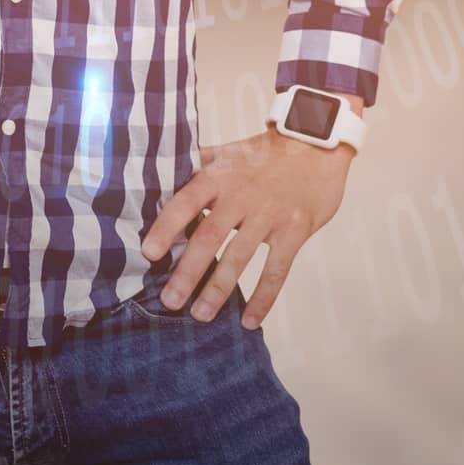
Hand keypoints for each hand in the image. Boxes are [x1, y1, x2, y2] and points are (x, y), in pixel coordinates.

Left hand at [139, 121, 355, 329]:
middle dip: (188, 272)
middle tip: (170, 301)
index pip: (186, 202)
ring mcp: (269, 214)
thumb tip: (162, 178)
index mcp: (220, 176)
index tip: (148, 253)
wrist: (315, 144)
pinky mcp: (294, 230)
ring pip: (239, 258)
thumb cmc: (265, 153)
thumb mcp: (228, 152)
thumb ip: (198, 166)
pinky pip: (276, 270)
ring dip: (218, 290)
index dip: (166, 227)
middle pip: (209, 237)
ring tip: (200, 315)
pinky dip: (263, 297)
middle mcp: (241, 195)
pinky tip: (249, 320)